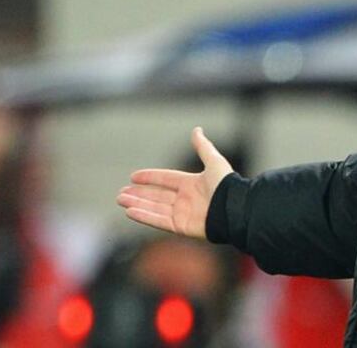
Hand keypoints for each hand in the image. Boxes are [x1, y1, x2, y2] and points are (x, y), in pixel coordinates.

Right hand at [116, 127, 232, 238]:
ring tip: (120, 200)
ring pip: (154, 208)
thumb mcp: (214, 162)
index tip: (133, 176)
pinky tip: (130, 211)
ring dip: (137, 204)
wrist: (235, 209)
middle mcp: (186, 199)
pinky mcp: (181, 226)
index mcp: (192, 184)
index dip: (150, 177)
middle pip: (157, 195)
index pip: (166, 179)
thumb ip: (203, 147)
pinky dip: (144, 216)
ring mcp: (183, 214)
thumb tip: (196, 129)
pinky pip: (159, 221)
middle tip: (120, 193)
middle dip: (139, 194)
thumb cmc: (227, 186)